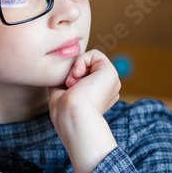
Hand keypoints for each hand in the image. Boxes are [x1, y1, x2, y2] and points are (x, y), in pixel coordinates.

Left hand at [48, 50, 120, 172]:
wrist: (73, 117)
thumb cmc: (64, 112)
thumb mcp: (60, 93)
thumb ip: (63, 81)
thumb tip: (61, 71)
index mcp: (98, 96)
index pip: (82, 77)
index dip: (70, 79)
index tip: (65, 90)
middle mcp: (107, 89)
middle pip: (85, 68)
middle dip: (72, 74)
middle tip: (69, 87)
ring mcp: (111, 82)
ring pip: (89, 61)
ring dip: (75, 69)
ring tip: (72, 84)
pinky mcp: (111, 72)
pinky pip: (94, 54)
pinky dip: (81, 61)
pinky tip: (77, 75)